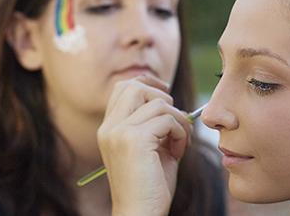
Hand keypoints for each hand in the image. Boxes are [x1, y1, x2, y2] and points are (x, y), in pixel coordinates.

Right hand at [97, 75, 191, 215]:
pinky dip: (180, 133)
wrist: (141, 214)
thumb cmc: (149, 187)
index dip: (149, 86)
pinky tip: (178, 152)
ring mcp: (119, 132)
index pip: (124, 88)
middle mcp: (109, 128)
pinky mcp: (134, 140)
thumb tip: (172, 104)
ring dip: (178, 120)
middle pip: (136, 86)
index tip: (169, 100)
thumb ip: (154, 124)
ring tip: (180, 143)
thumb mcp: (150, 149)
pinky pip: (167, 120)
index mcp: (109, 129)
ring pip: (158, 103)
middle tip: (176, 121)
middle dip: (163, 98)